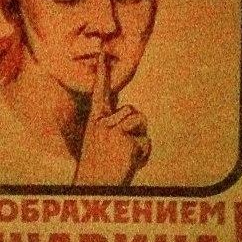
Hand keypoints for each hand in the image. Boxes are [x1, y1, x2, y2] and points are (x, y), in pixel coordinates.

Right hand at [73, 51, 150, 185]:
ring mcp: (114, 131)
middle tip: (120, 151)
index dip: (102, 72)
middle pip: (134, 112)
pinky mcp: (126, 142)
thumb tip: (127, 111)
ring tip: (123, 156)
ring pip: (141, 123)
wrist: (94, 188)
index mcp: (95, 121)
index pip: (100, 92)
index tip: (104, 52)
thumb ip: (110, 124)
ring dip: (139, 141)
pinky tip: (130, 163)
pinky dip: (143, 155)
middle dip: (136, 130)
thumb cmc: (99, 167)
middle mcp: (103, 122)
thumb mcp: (99, 141)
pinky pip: (146, 143)